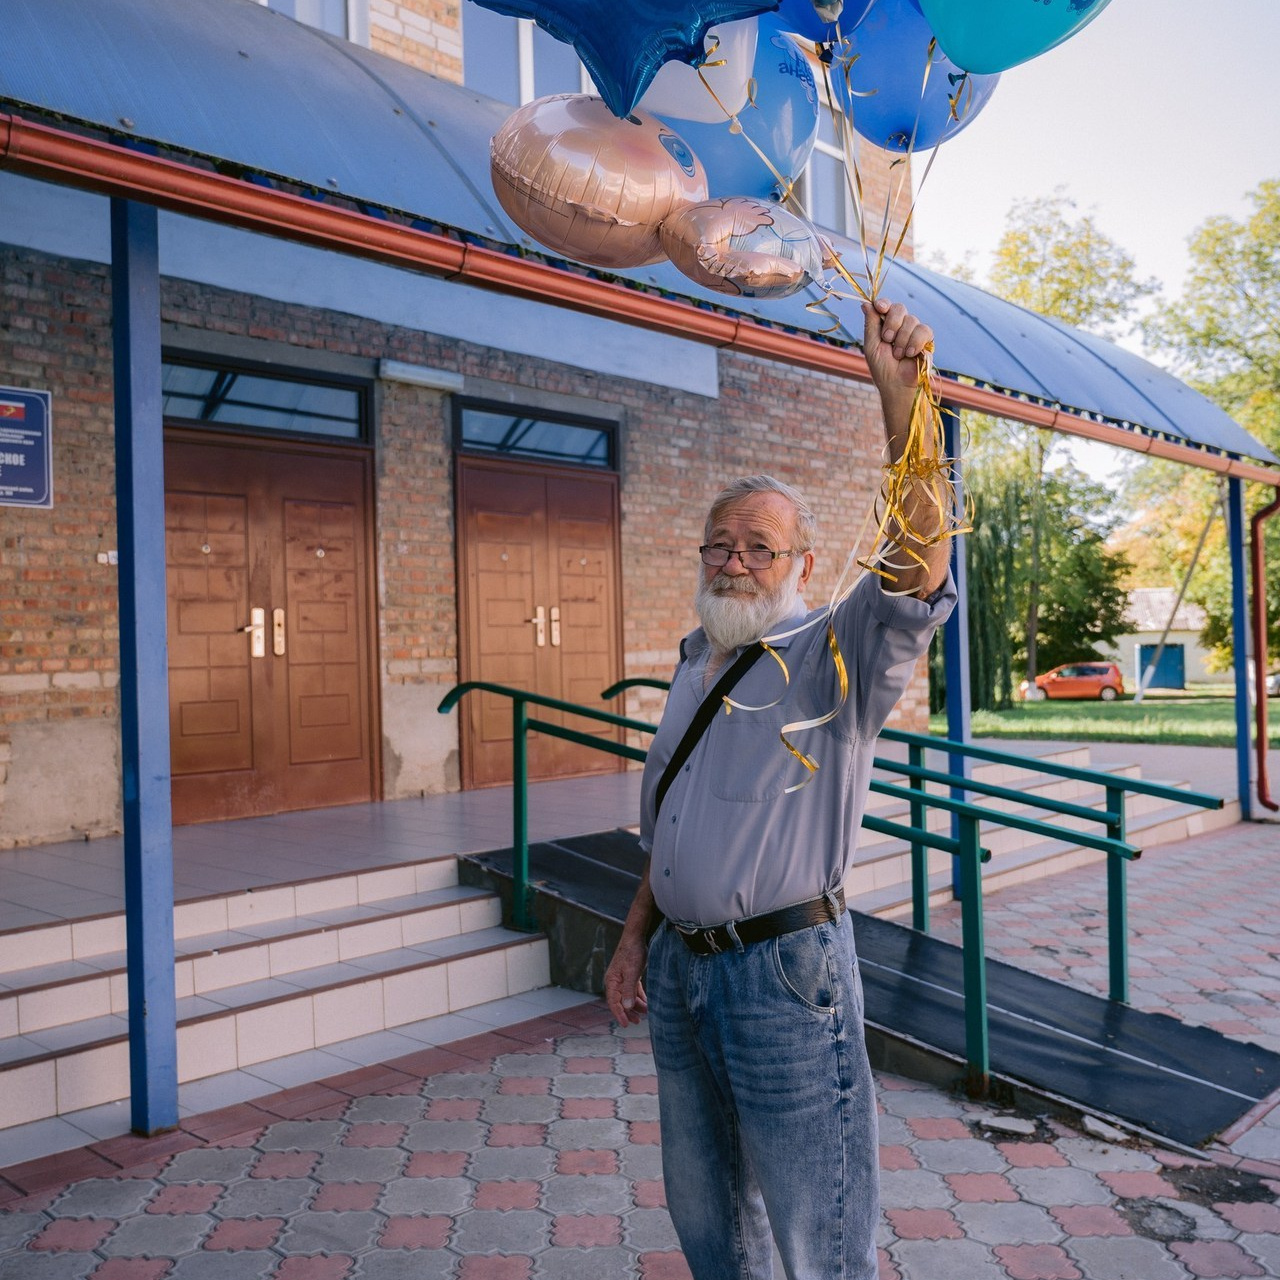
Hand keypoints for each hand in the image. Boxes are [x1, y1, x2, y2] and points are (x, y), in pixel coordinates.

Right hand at [604, 935, 648, 1025]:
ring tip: (645, 1012)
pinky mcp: (630, 976)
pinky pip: (633, 991)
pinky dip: (639, 998)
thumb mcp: (632, 972)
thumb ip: (629, 990)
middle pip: (620, 1002)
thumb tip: (626, 1006)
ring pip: (627, 997)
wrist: (636, 937)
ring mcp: (622, 979)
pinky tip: (646, 1003)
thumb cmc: (632, 953)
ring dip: (635, 1006)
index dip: (619, 1014)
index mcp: (612, 981)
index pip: (613, 1002)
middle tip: (637, 1021)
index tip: (625, 1025)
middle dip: (628, 1012)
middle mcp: (615, 981)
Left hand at [861, 297, 932, 418]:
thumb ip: (871, 324)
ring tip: (898, 355)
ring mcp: (913, 330)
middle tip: (887, 340)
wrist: (896, 384)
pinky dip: (915, 342)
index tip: (880, 307)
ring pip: (911, 320)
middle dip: (892, 323)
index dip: (884, 303)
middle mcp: (900, 324)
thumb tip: (865, 303)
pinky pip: (924, 330)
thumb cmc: (881, 367)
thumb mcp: (871, 345)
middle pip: (899, 308)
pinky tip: (910, 354)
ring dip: (902, 339)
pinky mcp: (927, 338)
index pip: (886, 305)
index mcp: (885, 324)